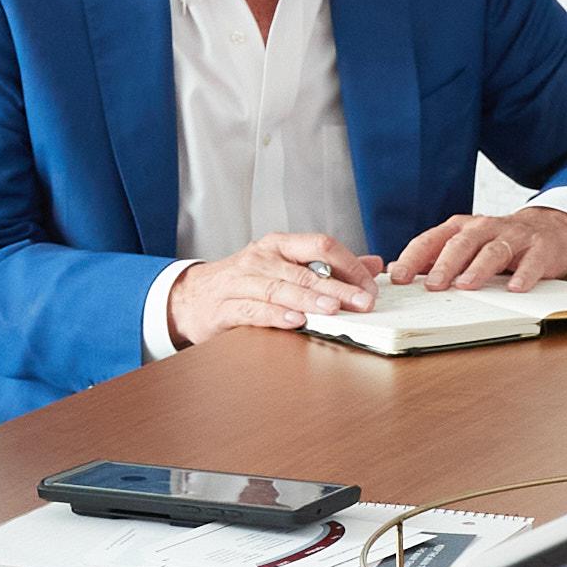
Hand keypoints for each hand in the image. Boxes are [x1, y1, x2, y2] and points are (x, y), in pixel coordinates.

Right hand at [168, 231, 383, 343]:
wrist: (192, 296)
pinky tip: (294, 322)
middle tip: (363, 302)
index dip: (348, 265)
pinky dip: (274, 316)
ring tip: (333, 311)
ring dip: (308, 300)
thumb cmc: (245, 281)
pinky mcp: (225, 307)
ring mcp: (241, 281)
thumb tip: (374, 264)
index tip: (369, 287)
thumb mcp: (286, 266)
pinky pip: (253, 310)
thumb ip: (330, 266)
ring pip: (279, 289)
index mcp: (279, 244)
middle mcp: (261, 258)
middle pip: (304, 271)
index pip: (320, 245)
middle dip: (337, 288)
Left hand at [391, 202, 566, 292]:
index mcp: (462, 228)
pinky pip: (532, 261)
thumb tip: (395, 271)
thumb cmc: (500, 241)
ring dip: (479, 268)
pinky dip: (524, 274)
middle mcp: (485, 228)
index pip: (432, 240)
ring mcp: (514, 236)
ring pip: (493, 250)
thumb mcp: (466, 245)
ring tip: (467, 286)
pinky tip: (515, 288)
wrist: (550, 229)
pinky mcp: (540, 248)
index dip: (413, 258)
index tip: (398, 277)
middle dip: (445, 264)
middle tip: (432, 285)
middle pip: (461, 243)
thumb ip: (434, 257)